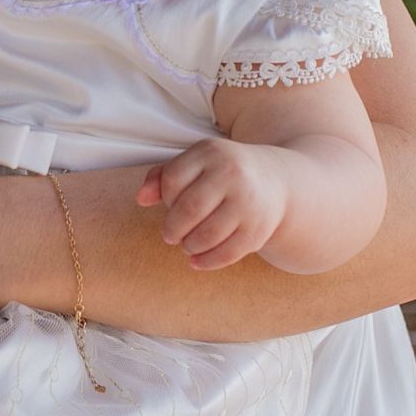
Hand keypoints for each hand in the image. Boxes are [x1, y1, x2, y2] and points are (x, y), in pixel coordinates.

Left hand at [138, 138, 286, 269]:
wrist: (274, 180)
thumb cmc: (221, 173)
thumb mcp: (194, 163)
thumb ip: (162, 176)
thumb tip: (141, 199)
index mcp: (210, 153)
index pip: (173, 180)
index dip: (165, 199)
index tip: (169, 207)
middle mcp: (231, 174)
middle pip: (189, 209)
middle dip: (172, 228)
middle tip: (170, 235)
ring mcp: (247, 202)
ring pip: (207, 234)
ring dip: (189, 246)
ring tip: (186, 245)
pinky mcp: (258, 229)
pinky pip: (227, 253)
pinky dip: (206, 262)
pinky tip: (196, 261)